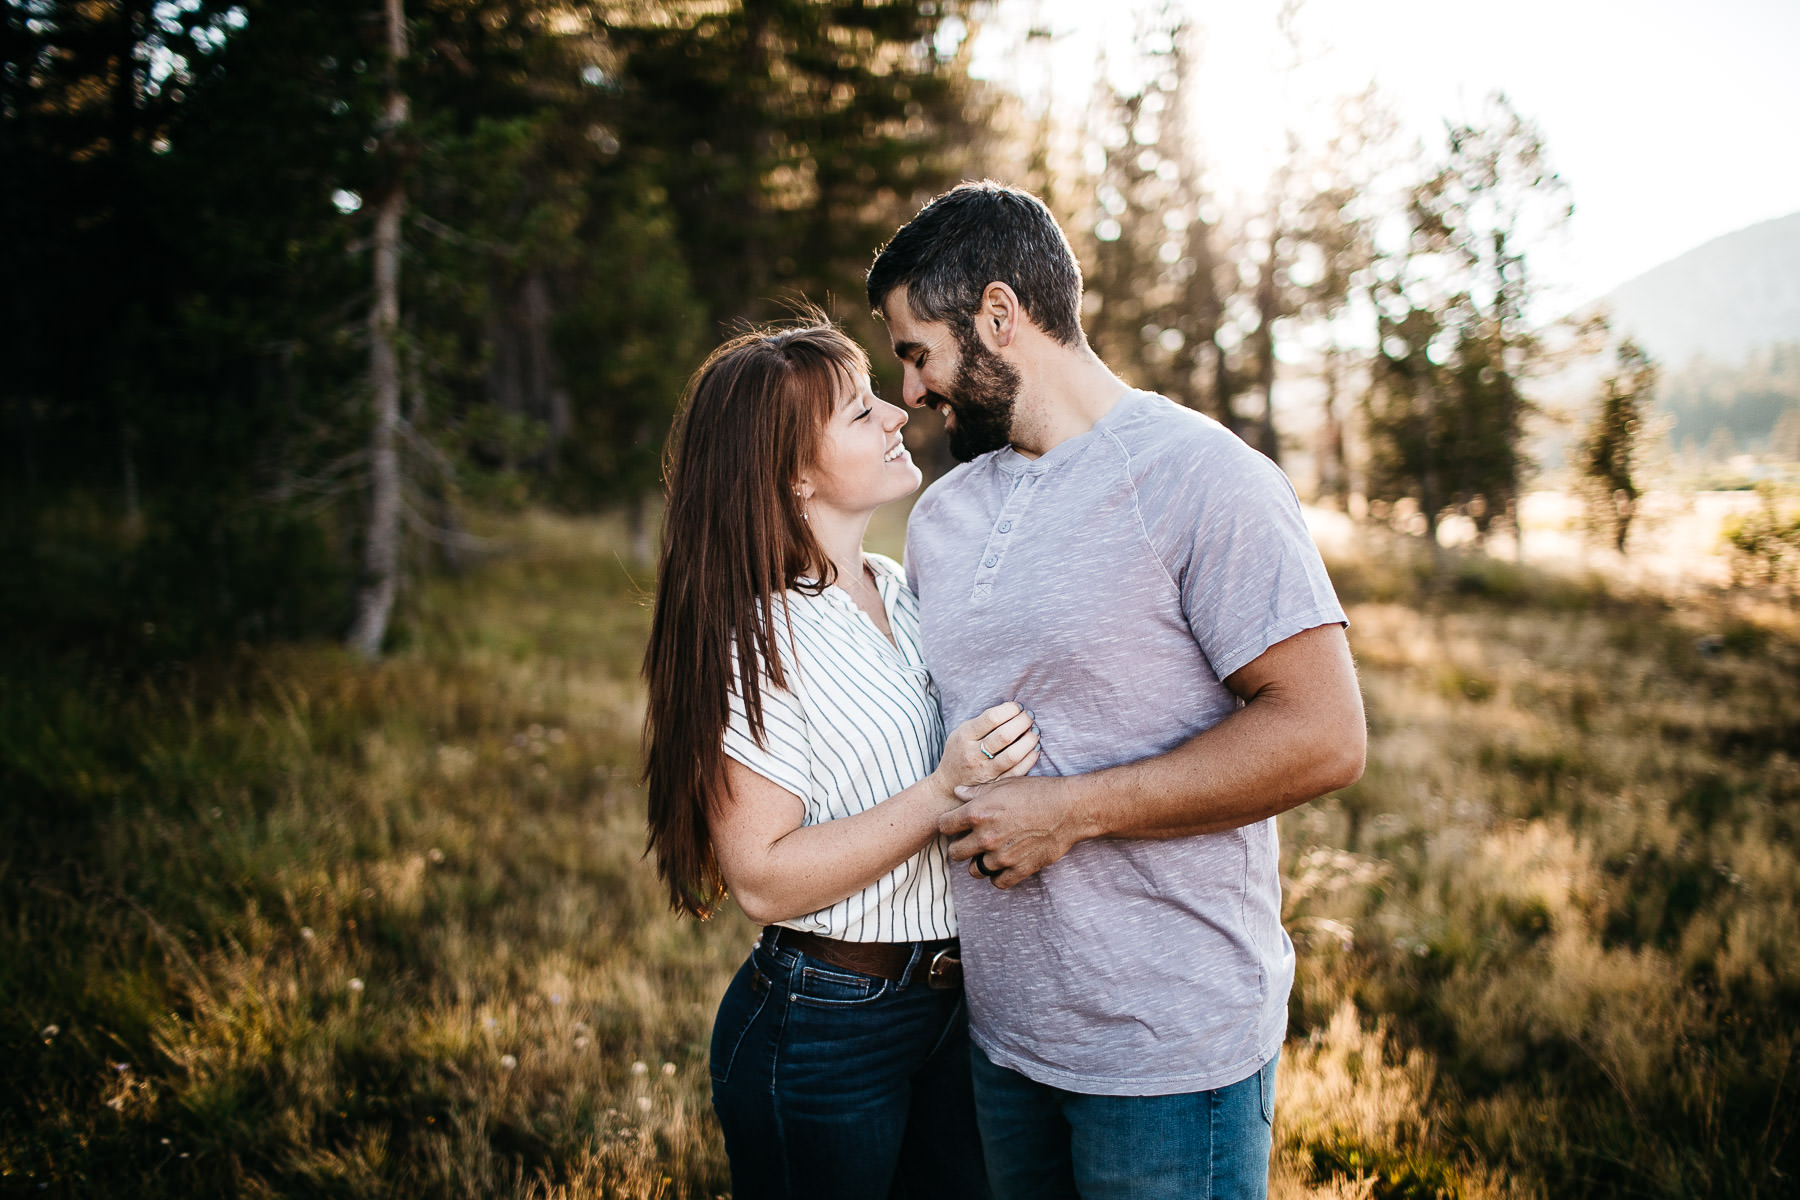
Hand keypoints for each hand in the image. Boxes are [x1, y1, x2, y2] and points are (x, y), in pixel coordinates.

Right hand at [933, 702, 1038, 799]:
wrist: (948, 784)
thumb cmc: (959, 751)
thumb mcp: (961, 732)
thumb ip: (982, 722)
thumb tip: (1012, 709)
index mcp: (964, 736)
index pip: (992, 718)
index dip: (1009, 709)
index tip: (1018, 706)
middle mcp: (973, 754)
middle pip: (1005, 736)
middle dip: (1022, 722)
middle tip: (1029, 716)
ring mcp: (985, 771)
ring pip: (1013, 755)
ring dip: (1029, 740)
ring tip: (1034, 731)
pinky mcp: (995, 784)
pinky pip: (1018, 771)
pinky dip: (1030, 758)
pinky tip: (1034, 748)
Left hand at [939, 775, 1084, 888]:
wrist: (1069, 808)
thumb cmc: (1037, 792)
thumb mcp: (1004, 784)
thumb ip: (977, 791)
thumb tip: (958, 792)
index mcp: (978, 813)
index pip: (944, 826)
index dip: (949, 825)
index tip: (957, 825)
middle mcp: (985, 837)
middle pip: (955, 853)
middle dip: (961, 847)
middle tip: (972, 841)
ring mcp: (1002, 857)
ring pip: (975, 870)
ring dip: (980, 863)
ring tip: (991, 853)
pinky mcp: (1019, 870)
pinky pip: (997, 882)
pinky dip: (998, 876)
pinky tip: (1004, 864)